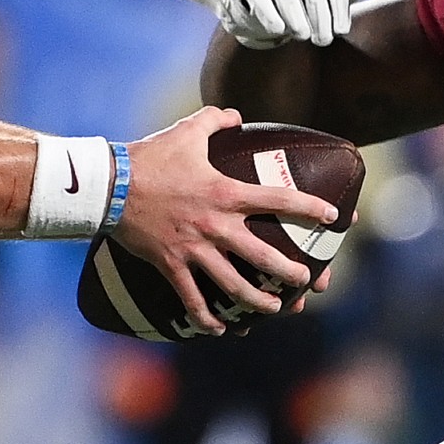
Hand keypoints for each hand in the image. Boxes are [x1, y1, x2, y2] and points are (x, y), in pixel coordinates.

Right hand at [114, 108, 336, 333]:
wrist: (110, 187)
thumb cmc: (150, 158)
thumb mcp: (186, 131)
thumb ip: (215, 120)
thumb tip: (235, 114)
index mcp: (225, 194)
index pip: (278, 199)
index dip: (309, 207)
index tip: (333, 217)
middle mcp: (216, 226)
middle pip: (263, 256)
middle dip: (290, 271)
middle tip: (306, 280)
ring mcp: (194, 250)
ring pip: (234, 285)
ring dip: (258, 301)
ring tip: (277, 309)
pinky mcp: (171, 265)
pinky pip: (193, 298)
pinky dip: (207, 318)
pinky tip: (220, 329)